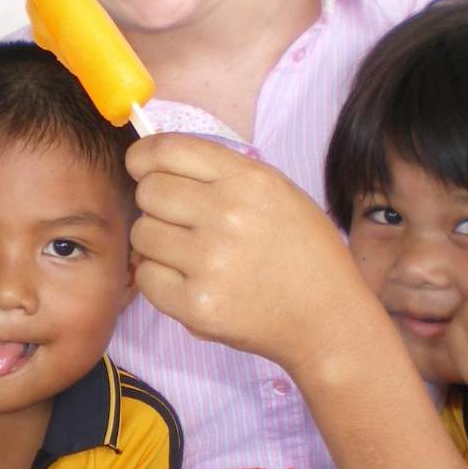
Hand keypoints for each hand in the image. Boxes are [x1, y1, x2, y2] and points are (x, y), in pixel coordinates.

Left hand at [126, 134, 366, 371]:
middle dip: (155, 204)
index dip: (143, 158)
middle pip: (147, 191)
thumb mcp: (278, 192)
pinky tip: (187, 281)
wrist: (326, 318)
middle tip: (179, 222)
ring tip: (187, 254)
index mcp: (248, 180)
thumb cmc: (304, 253)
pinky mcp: (196, 304)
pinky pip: (144, 276)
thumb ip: (223, 173)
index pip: (167, 150)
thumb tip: (158, 165)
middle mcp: (227, 214)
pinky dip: (158, 278)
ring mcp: (210, 261)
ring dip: (155, 243)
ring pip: (141, 234)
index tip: (140, 168)